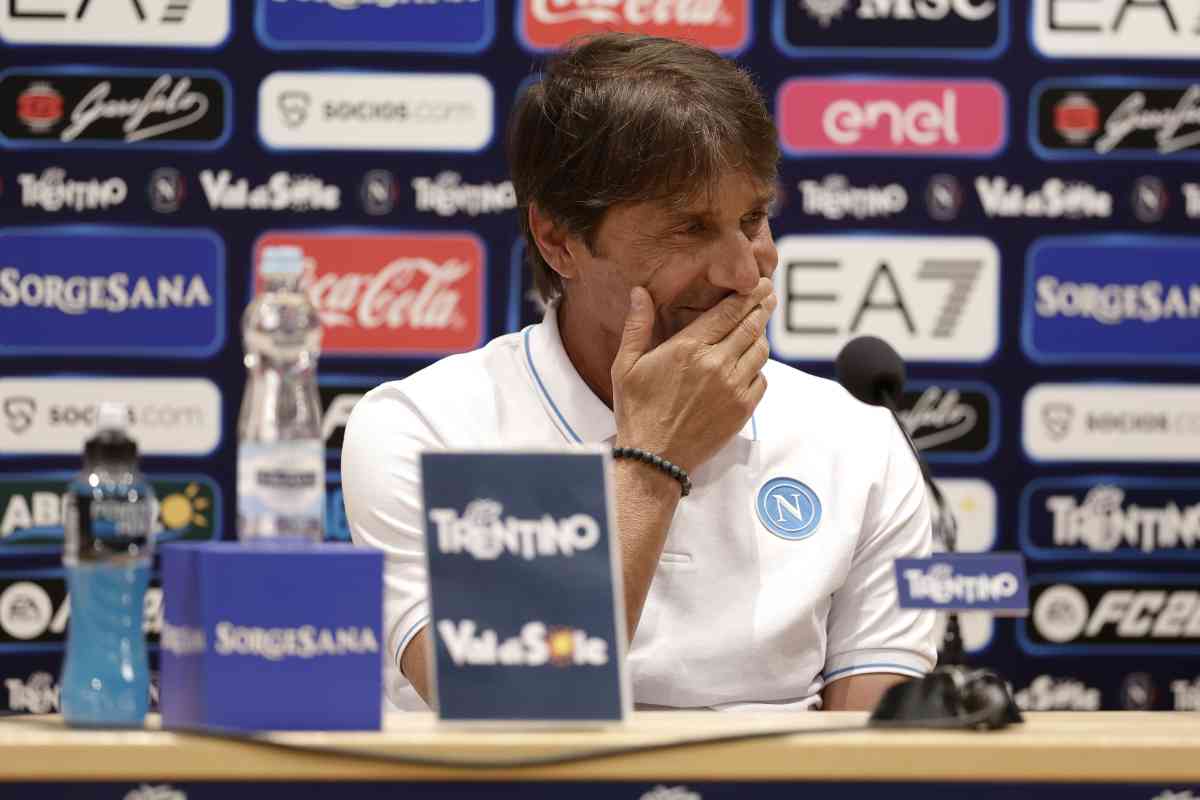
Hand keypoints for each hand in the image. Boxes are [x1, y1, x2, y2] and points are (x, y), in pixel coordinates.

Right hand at [611, 277, 774, 472]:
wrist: (653, 458)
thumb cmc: (636, 411)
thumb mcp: (625, 366)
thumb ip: (637, 326)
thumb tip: (640, 292)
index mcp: (688, 348)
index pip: (728, 311)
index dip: (747, 294)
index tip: (759, 283)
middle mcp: (715, 364)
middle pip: (750, 325)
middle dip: (762, 306)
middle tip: (768, 294)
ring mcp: (733, 388)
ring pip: (760, 351)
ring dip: (760, 336)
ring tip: (757, 328)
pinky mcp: (743, 410)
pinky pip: (762, 380)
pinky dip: (758, 369)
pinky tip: (749, 365)